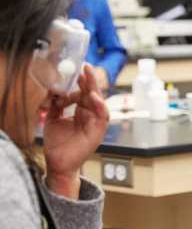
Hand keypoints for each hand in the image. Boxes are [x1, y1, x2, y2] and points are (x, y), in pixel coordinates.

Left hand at [44, 64, 109, 197]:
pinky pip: (102, 117)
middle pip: (92, 94)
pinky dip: (99, 106)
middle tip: (85, 66)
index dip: (81, 81)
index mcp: (81, 112)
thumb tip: (55, 90)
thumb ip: (55, 105)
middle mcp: (90, 116)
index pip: (83, 93)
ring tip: (88, 77)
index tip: (77, 68)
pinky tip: (93, 97)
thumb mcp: (53, 118)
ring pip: (99, 103)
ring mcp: (95, 124)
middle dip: (90, 80)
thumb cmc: (58, 143)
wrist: (58, 162)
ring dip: (95, 89)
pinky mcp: (98, 132)